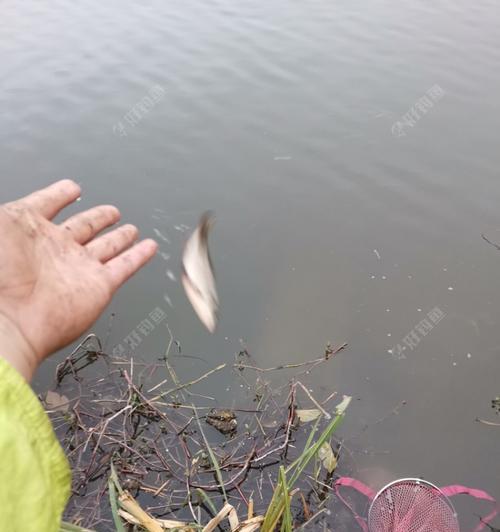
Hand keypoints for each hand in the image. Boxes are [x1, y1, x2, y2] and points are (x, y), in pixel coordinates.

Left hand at [0, 180, 157, 380]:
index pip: (48, 205)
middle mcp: (56, 249)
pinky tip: (149, 247)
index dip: (60, 194)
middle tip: (112, 212)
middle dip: (99, 218)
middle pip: (84, 227)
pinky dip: (138, 257)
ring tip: (132, 229)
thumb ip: (12, 213)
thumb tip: (16, 205)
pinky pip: (125, 267)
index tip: (73, 188)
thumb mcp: (0, 224)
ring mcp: (78, 268)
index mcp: (29, 231)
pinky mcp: (99, 287)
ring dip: (120, 237)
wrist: (7, 319)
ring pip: (107, 246)